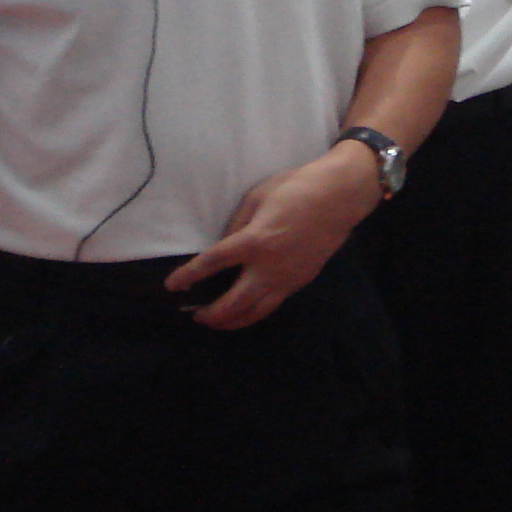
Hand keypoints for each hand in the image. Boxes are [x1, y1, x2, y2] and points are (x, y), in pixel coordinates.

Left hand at [164, 144, 379, 330]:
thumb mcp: (256, 199)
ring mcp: (287, 278)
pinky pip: (272, 304)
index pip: (212, 264)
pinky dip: (254, 312)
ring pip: (255, 312)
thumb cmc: (295, 189)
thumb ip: (237, 226)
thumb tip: (222, 247)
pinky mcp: (300, 282)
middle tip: (195, 315)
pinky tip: (245, 310)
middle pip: (233, 302)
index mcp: (254, 241)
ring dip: (232, 321)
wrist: (338, 197)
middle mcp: (269, 267)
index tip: (172, 286)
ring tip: (217, 322)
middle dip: (212, 313)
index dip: (189, 276)